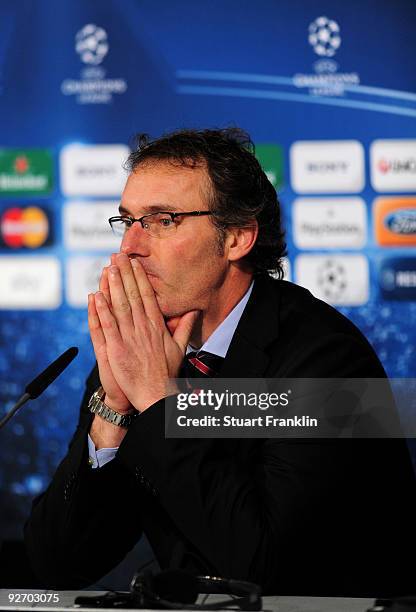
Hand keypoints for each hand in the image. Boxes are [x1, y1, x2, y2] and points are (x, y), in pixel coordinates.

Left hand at [91, 253, 198, 411]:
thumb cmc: (166, 373)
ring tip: (108, 268)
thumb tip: (193, 310)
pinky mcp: (116, 350)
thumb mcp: (179, 347)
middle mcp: (143, 328)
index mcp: (157, 326)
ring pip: (120, 306)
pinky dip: (102, 310)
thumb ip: (184, 327)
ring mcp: (129, 338)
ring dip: (113, 286)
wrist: (156, 395)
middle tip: (118, 256)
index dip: (139, 277)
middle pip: (132, 296)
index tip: (133, 263)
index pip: (147, 296)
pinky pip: (107, 326)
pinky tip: (96, 295)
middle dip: (124, 274)